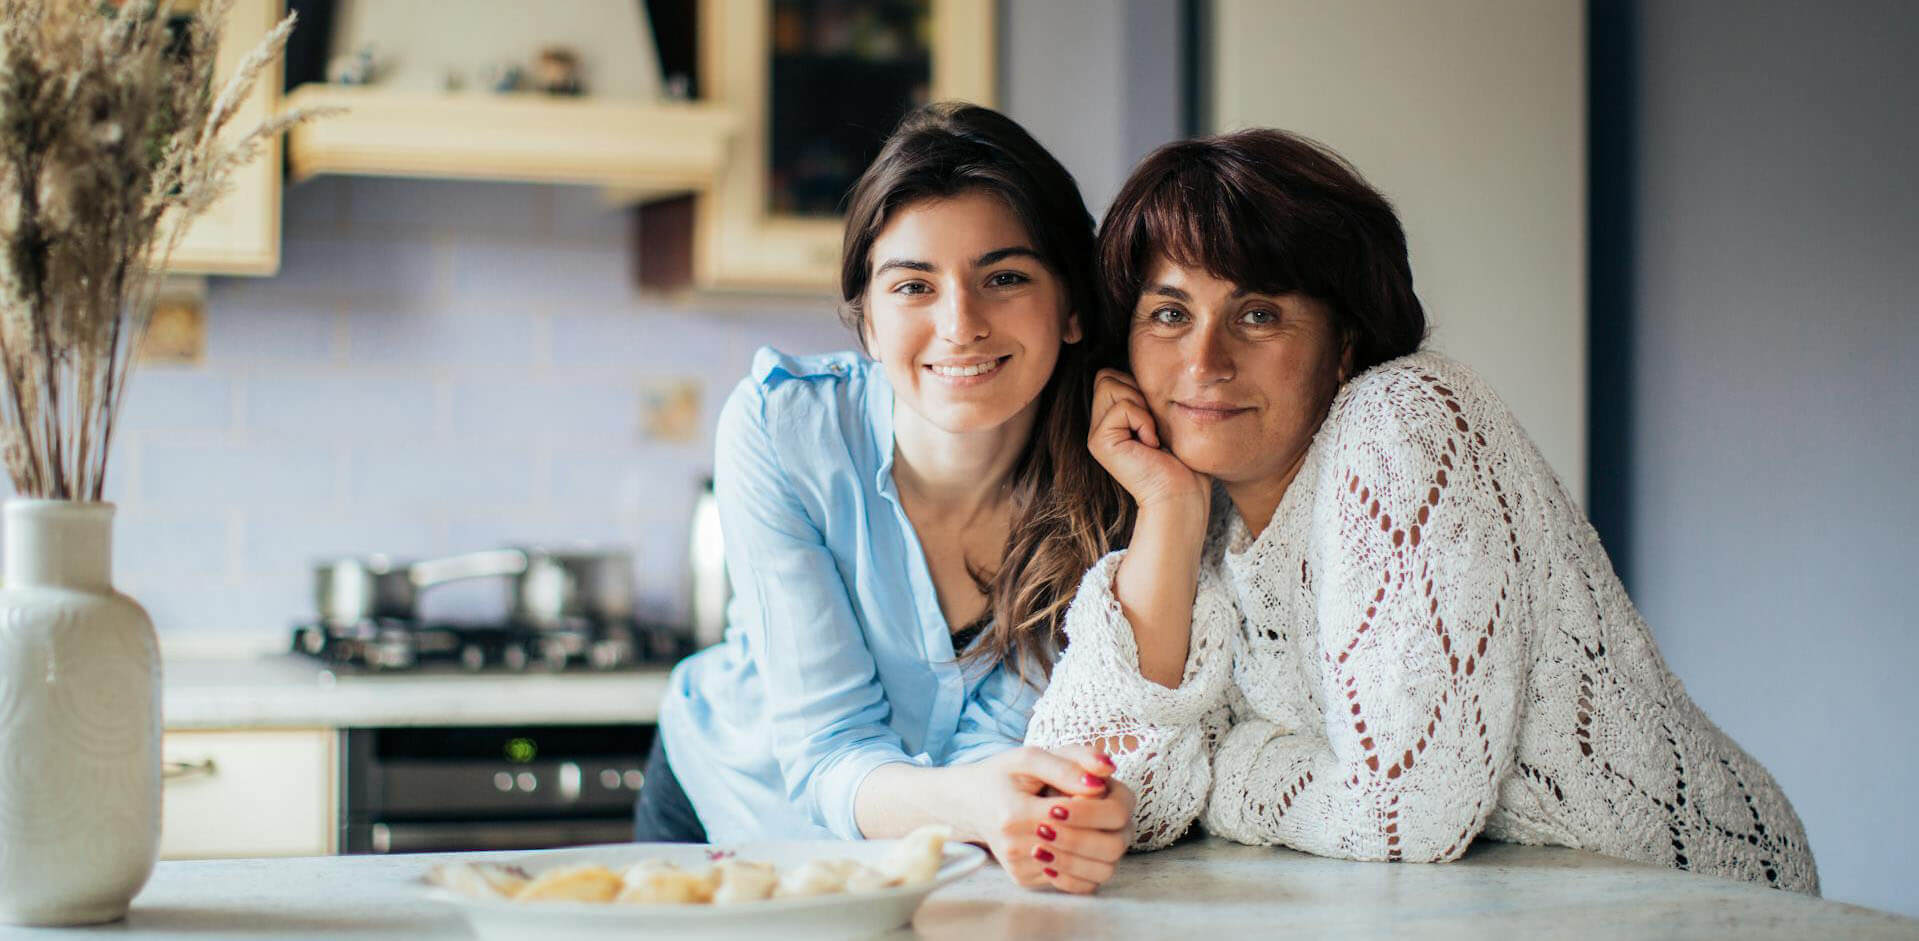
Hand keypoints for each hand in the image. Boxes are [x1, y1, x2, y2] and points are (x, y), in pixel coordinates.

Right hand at [953, 745, 1133, 893]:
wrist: (970, 803)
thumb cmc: (1002, 776)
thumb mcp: (1029, 757)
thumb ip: (1068, 764)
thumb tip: (1103, 777)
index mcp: (1013, 814)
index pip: (1072, 814)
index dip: (1094, 801)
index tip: (1096, 787)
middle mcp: (1014, 847)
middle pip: (1083, 845)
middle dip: (1104, 825)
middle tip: (1104, 805)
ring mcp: (1020, 867)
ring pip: (1089, 870)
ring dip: (1103, 846)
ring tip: (1096, 823)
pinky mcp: (1026, 879)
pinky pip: (1076, 881)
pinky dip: (1090, 861)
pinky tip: (1082, 839)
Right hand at [1089, 369, 1208, 513]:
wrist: (1182, 494)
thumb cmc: (1181, 459)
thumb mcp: (1161, 416)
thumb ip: (1144, 395)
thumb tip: (1143, 365)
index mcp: (1110, 419)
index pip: (1110, 374)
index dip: (1136, 386)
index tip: (1155, 418)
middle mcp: (1097, 425)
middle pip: (1105, 375)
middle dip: (1136, 392)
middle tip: (1152, 425)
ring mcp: (1096, 434)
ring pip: (1109, 384)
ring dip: (1140, 406)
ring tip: (1150, 435)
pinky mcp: (1099, 442)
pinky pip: (1122, 406)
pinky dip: (1144, 421)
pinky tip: (1150, 445)